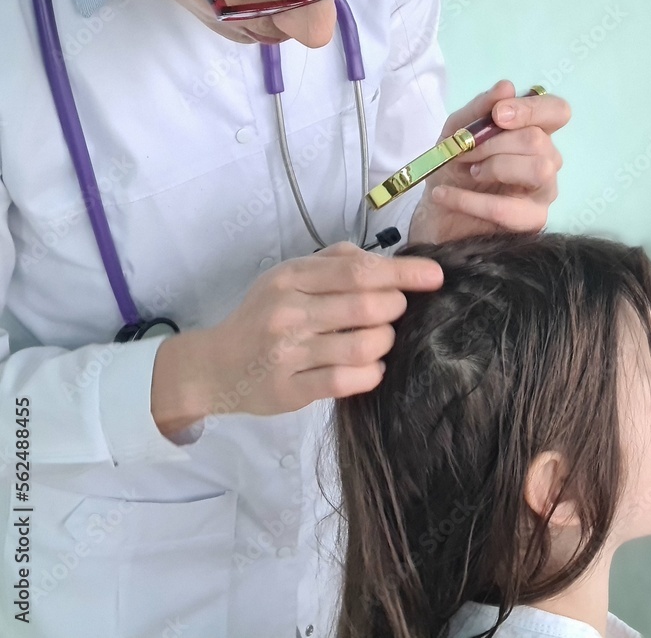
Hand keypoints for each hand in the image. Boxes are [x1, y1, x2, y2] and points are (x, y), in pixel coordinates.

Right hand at [151, 243, 442, 432]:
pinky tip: (371, 368)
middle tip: (394, 312)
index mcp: (291, 278)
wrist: (215, 366)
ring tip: (380, 340)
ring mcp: (288, 354)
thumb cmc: (265, 315)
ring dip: (385, 343)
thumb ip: (336, 262)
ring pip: (363, 346)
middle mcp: (288, 313)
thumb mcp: (290, 276)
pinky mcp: (290, 390)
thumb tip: (386, 260)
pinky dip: (371, 373)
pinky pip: (348, 381)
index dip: (403, 273)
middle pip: (367, 307)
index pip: (359, 271)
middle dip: (395, 309)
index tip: (435, 277)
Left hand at [407, 80, 568, 244]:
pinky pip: (507, 209)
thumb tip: (507, 87)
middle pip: (539, 140)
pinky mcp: (531, 222)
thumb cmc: (454, 168)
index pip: (557, 112)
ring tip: (468, 171)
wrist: (436, 213)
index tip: (498, 115)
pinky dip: (470, 200)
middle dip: (495, 143)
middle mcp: (547, 160)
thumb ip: (479, 110)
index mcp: (535, 133)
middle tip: (465, 151)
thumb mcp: (456, 131)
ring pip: (539, 169)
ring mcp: (544, 193)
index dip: (532, 109)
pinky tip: (444, 194)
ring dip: (495, 166)